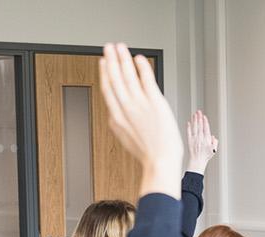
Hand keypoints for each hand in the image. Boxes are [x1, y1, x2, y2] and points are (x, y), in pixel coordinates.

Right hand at [99, 43, 182, 197]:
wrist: (160, 161)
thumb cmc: (148, 153)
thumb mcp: (126, 138)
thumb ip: (119, 123)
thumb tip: (115, 115)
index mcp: (116, 118)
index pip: (108, 90)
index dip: (105, 73)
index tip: (104, 63)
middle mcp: (126, 109)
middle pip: (114, 79)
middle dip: (111, 60)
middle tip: (109, 47)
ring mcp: (139, 105)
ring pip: (127, 76)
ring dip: (123, 59)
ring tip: (121, 47)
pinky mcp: (155, 102)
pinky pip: (145, 79)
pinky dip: (141, 67)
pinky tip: (139, 58)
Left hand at [185, 109, 217, 173]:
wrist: (197, 162)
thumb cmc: (205, 156)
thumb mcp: (213, 150)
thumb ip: (215, 142)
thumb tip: (213, 136)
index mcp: (207, 140)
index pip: (206, 129)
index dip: (205, 122)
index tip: (204, 117)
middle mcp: (200, 139)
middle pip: (200, 126)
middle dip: (199, 118)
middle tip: (199, 112)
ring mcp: (194, 139)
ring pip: (194, 128)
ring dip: (194, 120)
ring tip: (194, 114)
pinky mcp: (189, 141)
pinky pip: (189, 133)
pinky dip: (188, 127)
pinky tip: (189, 122)